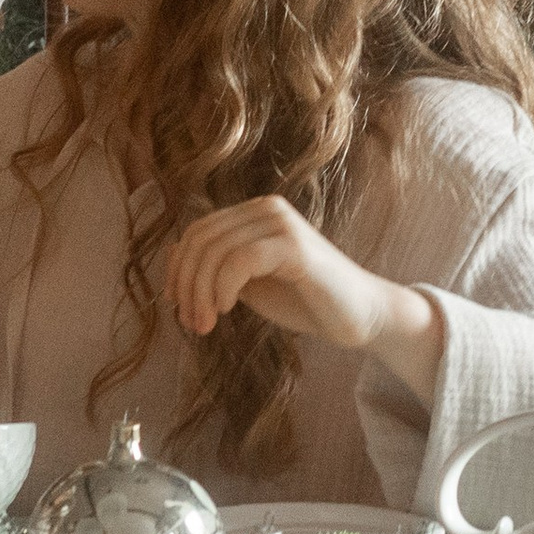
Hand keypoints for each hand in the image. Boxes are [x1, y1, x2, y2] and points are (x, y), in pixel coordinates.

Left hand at [165, 196, 445, 398]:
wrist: (359, 317)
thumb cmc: (304, 301)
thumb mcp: (249, 284)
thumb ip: (218, 269)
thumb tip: (174, 259)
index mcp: (254, 213)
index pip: (198, 232)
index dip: (178, 270)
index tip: (177, 308)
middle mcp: (267, 208)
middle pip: (201, 239)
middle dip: (187, 285)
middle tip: (192, 324)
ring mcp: (282, 223)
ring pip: (216, 250)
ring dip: (201, 293)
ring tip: (206, 325)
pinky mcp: (295, 246)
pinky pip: (240, 260)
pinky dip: (223, 287)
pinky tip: (227, 310)